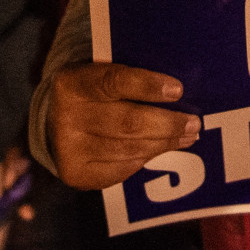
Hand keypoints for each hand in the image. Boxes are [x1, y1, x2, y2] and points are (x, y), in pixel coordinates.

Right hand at [47, 62, 198, 190]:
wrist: (56, 124)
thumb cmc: (92, 94)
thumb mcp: (100, 75)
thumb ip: (129, 78)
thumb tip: (176, 92)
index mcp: (73, 82)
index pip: (114, 81)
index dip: (148, 86)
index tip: (177, 90)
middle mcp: (66, 116)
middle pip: (127, 122)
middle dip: (166, 124)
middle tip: (193, 122)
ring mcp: (69, 148)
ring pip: (128, 149)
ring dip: (163, 144)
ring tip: (186, 136)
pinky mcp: (76, 173)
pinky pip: (121, 169)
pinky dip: (146, 158)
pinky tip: (161, 149)